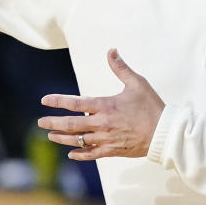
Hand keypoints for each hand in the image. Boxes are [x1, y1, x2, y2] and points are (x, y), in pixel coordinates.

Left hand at [38, 49, 164, 160]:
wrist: (165, 132)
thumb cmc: (151, 106)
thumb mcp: (137, 83)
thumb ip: (121, 68)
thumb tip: (111, 50)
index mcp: (105, 106)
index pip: (75, 103)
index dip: (58, 101)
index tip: (44, 100)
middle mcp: (102, 123)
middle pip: (72, 124)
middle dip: (54, 123)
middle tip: (40, 122)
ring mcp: (106, 139)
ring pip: (79, 140)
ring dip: (62, 138)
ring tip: (50, 136)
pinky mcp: (112, 150)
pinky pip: (92, 154)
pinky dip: (81, 154)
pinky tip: (71, 153)